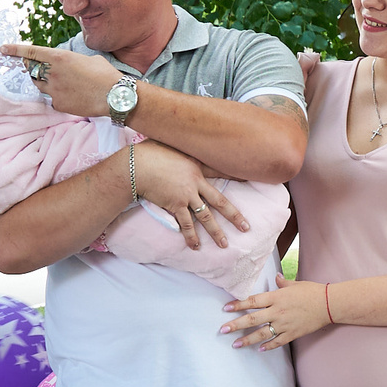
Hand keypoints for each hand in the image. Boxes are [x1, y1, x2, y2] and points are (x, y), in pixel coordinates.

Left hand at [0, 41, 123, 117]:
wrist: (115, 96)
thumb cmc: (105, 74)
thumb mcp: (88, 59)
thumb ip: (72, 61)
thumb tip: (68, 65)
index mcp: (59, 57)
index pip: (31, 52)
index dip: (15, 50)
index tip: (2, 49)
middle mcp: (53, 73)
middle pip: (33, 71)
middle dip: (34, 69)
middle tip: (40, 69)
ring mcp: (54, 90)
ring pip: (40, 86)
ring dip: (46, 83)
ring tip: (65, 84)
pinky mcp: (58, 104)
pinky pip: (52, 100)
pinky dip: (58, 98)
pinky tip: (74, 97)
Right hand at [127, 141, 249, 250]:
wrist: (137, 166)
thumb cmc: (150, 152)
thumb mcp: (171, 145)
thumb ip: (180, 148)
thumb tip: (179, 140)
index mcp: (197, 166)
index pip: (220, 171)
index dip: (235, 175)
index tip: (250, 178)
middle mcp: (196, 183)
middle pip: (219, 202)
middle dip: (234, 216)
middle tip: (245, 227)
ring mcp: (186, 196)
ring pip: (206, 217)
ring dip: (215, 232)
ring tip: (223, 244)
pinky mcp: (175, 205)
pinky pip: (186, 224)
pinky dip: (190, 236)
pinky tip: (195, 246)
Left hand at [220, 281, 332, 349]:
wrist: (329, 304)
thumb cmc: (312, 291)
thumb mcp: (295, 284)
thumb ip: (282, 283)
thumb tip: (276, 278)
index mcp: (276, 297)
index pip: (252, 301)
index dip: (238, 304)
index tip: (225, 308)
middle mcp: (277, 311)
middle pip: (252, 319)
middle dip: (235, 324)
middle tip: (222, 330)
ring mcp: (284, 324)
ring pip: (262, 333)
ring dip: (247, 339)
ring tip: (235, 344)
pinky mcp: (292, 333)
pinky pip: (277, 342)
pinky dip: (268, 346)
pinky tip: (259, 349)